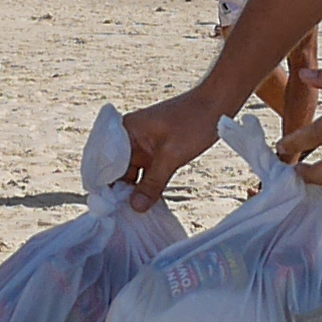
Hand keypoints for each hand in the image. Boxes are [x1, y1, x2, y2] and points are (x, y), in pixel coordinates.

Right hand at [111, 86, 229, 208]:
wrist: (217, 104)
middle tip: (119, 218)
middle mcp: (129, 137)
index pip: (105, 164)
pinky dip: (146, 185)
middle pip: (117, 171)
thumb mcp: (172, 155)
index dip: (104, 187)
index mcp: (125, 131)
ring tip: (132, 215)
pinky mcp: (155, 151)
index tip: (107, 210)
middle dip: (119, 193)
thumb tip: (135, 208)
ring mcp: (142, 144)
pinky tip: (147, 203)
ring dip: (133, 191)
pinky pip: (144, 171)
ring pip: (131, 173)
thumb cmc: (194, 121)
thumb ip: (153, 182)